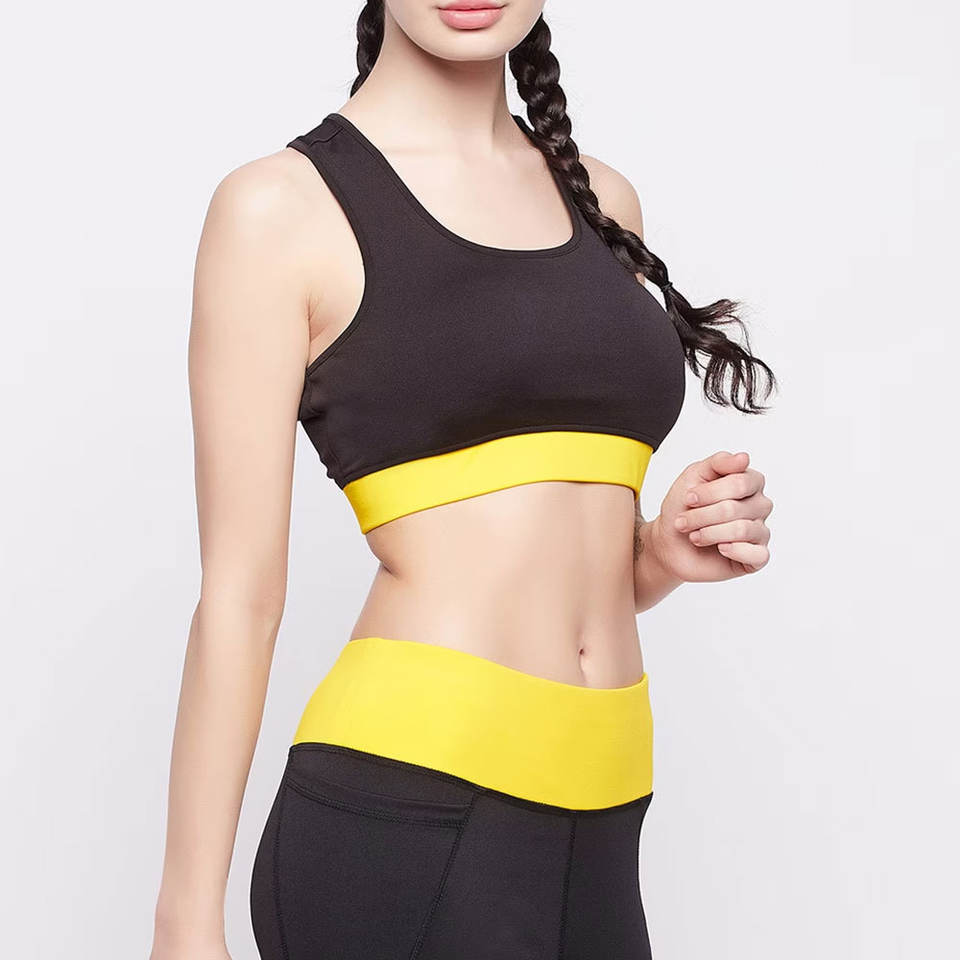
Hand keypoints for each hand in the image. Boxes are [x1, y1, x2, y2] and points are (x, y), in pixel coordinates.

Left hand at [648, 450, 772, 582]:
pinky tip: (720, 548)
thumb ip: (718, 463)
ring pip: (741, 530)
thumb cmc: (683, 508)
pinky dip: (733, 551)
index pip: (740, 483)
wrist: (670, 542)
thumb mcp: (693, 476)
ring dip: (709, 533)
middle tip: (683, 521)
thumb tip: (744, 458)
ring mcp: (760, 531)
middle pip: (735, 508)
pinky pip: (757, 555)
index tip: (688, 498)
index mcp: (749, 482)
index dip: (709, 493)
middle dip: (702, 516)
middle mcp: (759, 505)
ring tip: (694, 536)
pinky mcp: (757, 557)